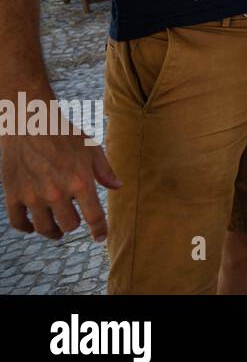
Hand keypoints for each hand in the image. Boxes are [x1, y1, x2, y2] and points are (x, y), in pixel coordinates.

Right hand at [2, 112, 120, 241]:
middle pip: (69, 226)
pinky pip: (19, 223)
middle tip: (74, 221)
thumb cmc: (64, 134)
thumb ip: (105, 170)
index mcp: (80, 182)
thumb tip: (118, 187)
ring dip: (53, 231)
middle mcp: (57, 193)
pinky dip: (26, 228)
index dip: (100, 230)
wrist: (29, 123)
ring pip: (45, 228)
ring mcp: (33, 196)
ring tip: (57, 230)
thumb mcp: (91, 149)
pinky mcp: (13, 195)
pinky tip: (33, 225)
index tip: (101, 237)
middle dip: (74, 226)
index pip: (94, 217)